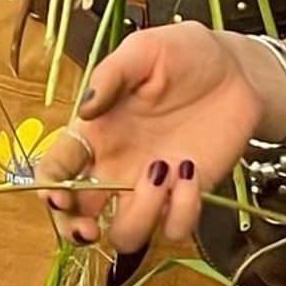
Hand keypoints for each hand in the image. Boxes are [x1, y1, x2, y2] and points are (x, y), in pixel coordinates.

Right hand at [33, 23, 285, 253]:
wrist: (236, 70)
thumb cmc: (184, 54)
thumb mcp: (143, 52)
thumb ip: (111, 75)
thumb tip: (84, 109)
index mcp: (95, 132)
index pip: (56, 168)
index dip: (49, 189)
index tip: (59, 195)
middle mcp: (116, 166)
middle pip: (78, 216)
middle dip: (74, 230)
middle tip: (89, 228)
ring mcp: (151, 186)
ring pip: (126, 234)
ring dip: (138, 217)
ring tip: (162, 172)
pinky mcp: (187, 196)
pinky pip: (175, 227)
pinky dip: (181, 210)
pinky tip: (191, 170)